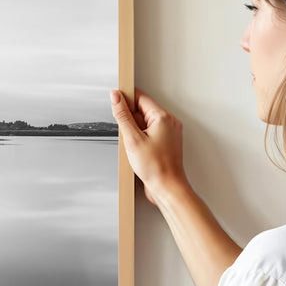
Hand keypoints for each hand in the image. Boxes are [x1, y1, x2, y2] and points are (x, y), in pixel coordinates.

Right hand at [109, 88, 188, 205]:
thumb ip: (122, 115)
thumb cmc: (156, 167)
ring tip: (135, 147)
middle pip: (143, 110)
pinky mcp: (166, 142)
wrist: (167, 187)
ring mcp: (169, 132)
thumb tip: (116, 97)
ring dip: (135, 131)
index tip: (116, 102)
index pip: (141, 97)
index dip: (126, 99)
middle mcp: (169, 122)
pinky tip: (138, 151)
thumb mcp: (132, 139)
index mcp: (163, 117)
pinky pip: (150, 133)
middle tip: (128, 136)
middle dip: (130, 120)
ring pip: (145, 123)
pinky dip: (140, 139)